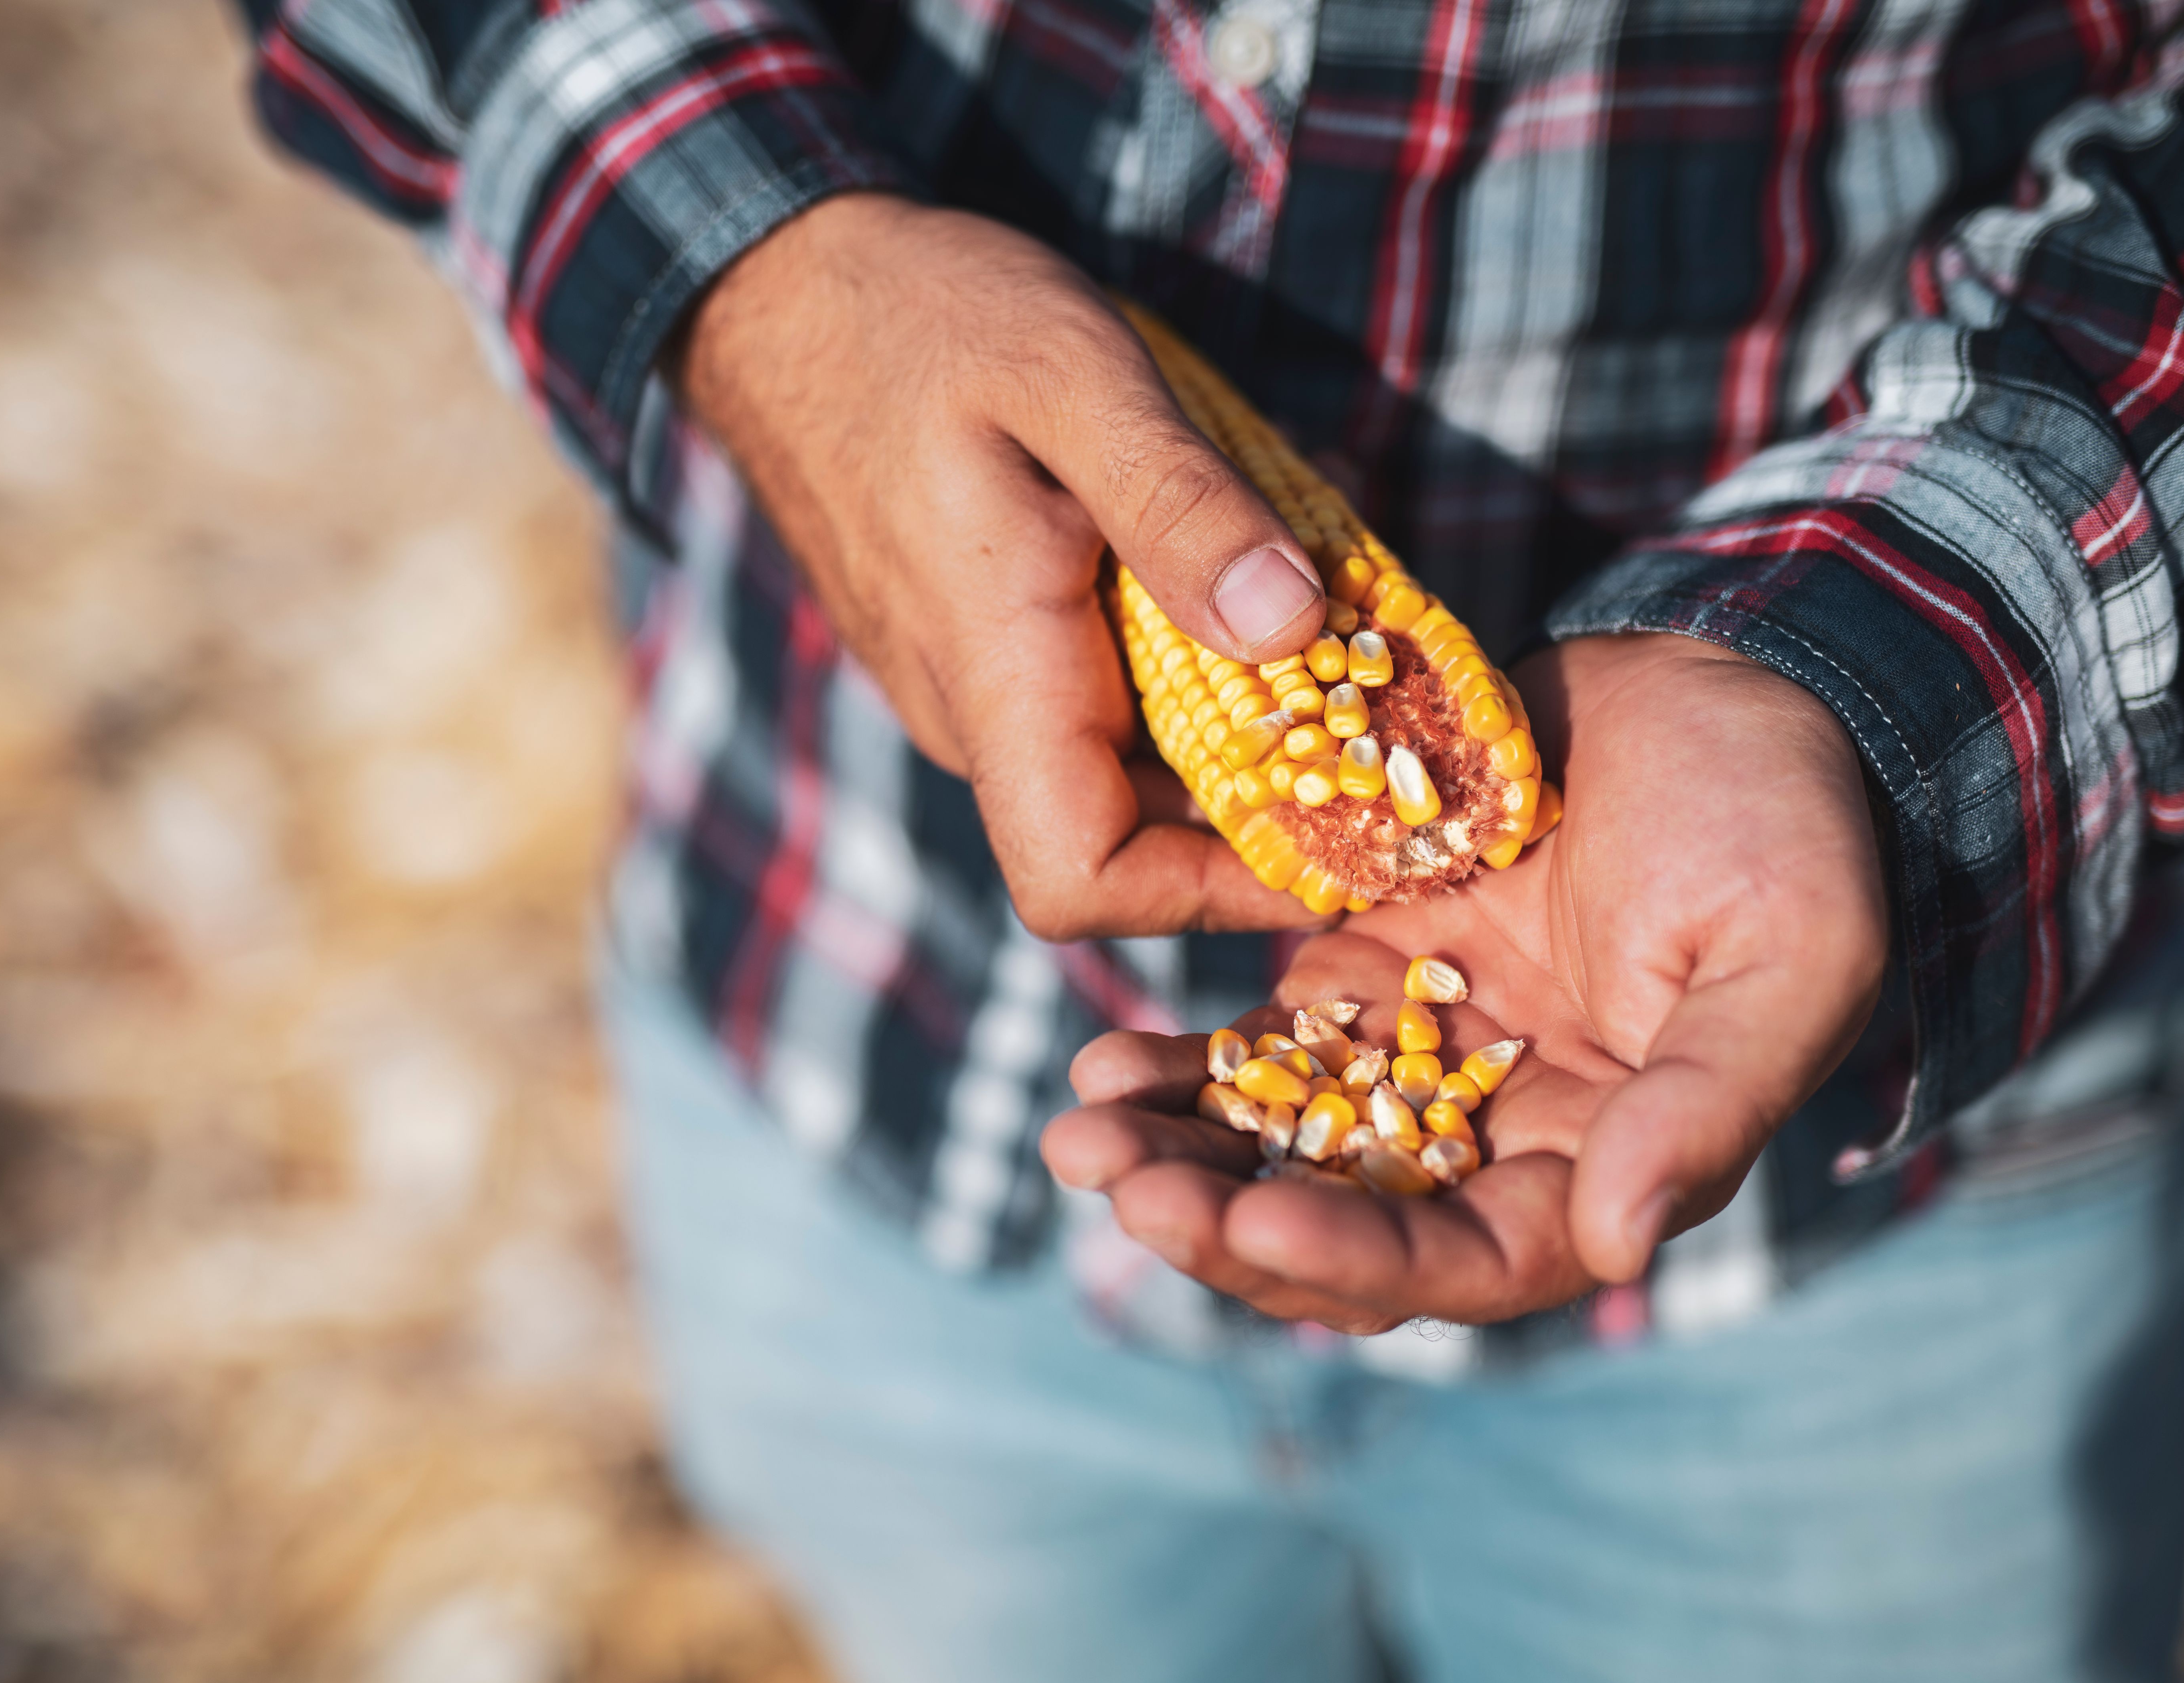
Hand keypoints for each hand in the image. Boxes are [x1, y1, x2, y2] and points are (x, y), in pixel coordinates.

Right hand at [677, 193, 1328, 937]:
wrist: (785, 288)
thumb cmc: (918, 319)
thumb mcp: (1070, 372)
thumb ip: (1178, 503)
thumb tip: (1294, 623)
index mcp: (995, 678)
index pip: (1080, 884)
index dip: (1215, 893)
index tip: (1344, 838)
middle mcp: (979, 716)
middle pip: (1138, 837)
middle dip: (1274, 797)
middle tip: (1398, 713)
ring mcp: (979, 686)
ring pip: (1130, 764)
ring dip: (1245, 718)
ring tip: (1336, 620)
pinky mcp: (987, 646)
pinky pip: (1103, 697)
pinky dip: (1194, 663)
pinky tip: (1247, 571)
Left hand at [1041, 633, 1887, 1328]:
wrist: (1723, 686)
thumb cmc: (1782, 824)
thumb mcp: (1784, 957)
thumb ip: (1707, 1105)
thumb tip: (1617, 1248)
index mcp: (1606, 1165)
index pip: (1464, 1259)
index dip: (1352, 1254)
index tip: (1247, 1221)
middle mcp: (1500, 1137)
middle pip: (1343, 1222)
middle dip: (1222, 1217)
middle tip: (1108, 1180)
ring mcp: (1422, 1060)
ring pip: (1280, 1148)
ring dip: (1177, 1155)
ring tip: (1078, 1128)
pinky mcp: (1365, 974)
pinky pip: (1262, 1049)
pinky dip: (1184, 1067)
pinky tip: (1101, 1064)